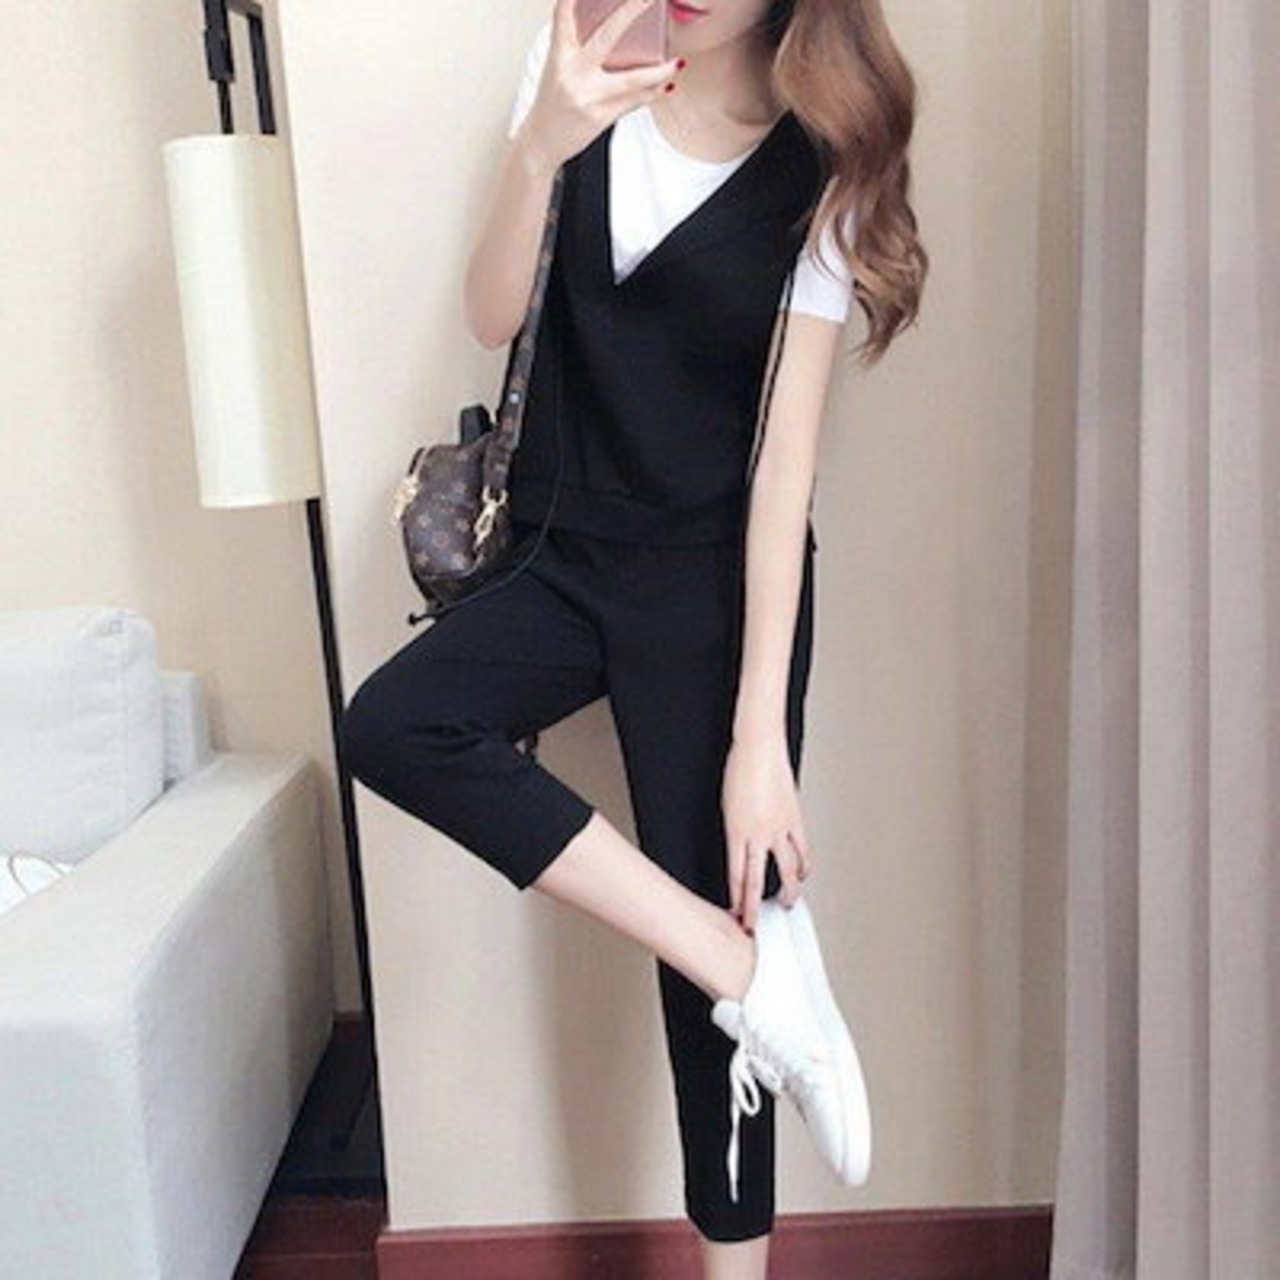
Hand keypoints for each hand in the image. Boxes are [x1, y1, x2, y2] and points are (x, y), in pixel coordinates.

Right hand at [517, 0, 682, 170]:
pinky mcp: (600, 116)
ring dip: (659, 72)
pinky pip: (634, 102)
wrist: (540, 144)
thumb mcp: (556, 72)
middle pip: (606, 35)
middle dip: (630, 11)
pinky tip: (666, 86)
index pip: (563, 16)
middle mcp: (573, 72)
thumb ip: (579, 52)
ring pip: (632, 79)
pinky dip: (653, 93)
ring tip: (677, 63)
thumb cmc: (551, 106)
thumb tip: (614, 36)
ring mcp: (588, 95)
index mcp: (559, 56)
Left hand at [721, 731, 813, 934]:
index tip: (737, 916)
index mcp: (735, 833)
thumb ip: (736, 834)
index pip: (736, 877)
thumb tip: (742, 852)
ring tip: (788, 904)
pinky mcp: (795, 818)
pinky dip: (805, 864)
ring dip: (789, 890)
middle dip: (756, 908)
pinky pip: (802, 848)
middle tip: (756, 926)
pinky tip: (804, 874)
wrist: (758, 748)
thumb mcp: (727, 808)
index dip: (738, 901)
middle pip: (758, 882)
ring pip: (788, 870)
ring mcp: (779, 828)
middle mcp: (757, 834)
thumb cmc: (738, 772)